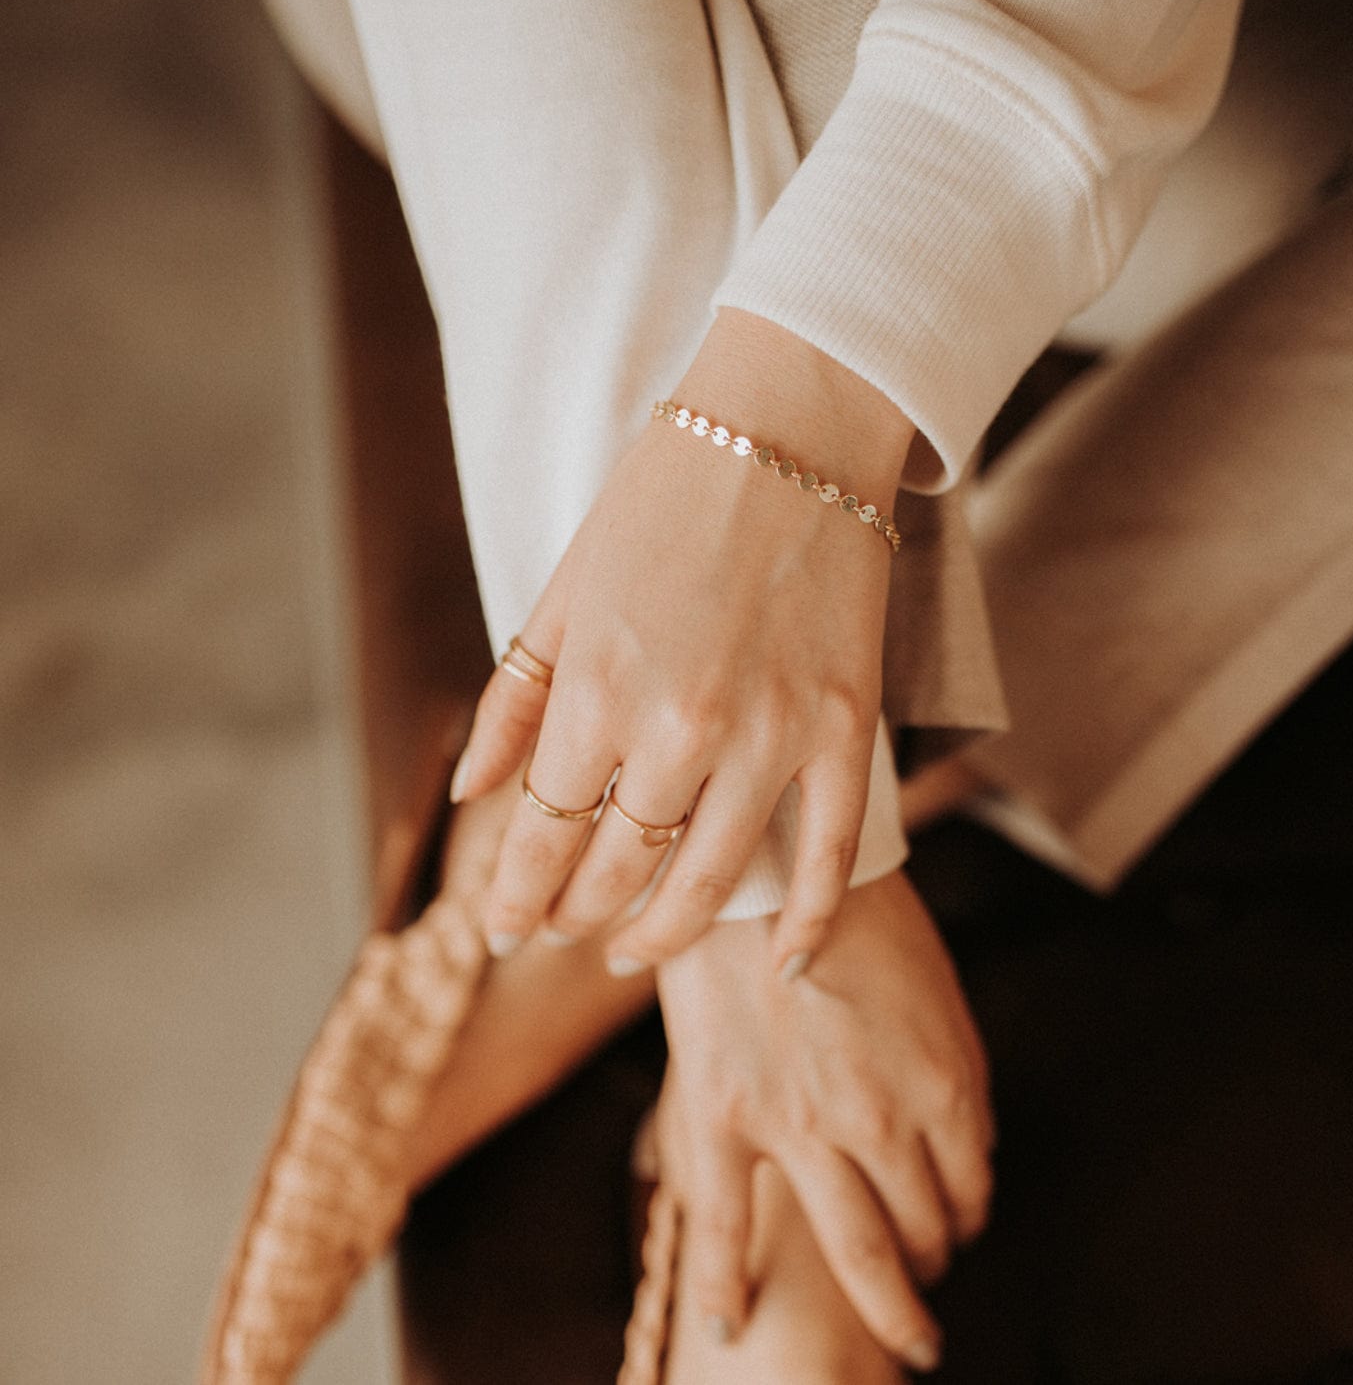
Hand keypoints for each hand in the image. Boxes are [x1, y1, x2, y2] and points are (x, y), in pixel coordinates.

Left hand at [449, 308, 916, 973]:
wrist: (790, 427)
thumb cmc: (662, 497)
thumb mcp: (563, 588)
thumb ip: (513, 700)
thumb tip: (471, 794)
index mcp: (597, 687)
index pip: (542, 833)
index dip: (514, 894)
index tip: (500, 930)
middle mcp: (680, 727)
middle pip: (617, 869)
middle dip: (574, 915)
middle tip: (560, 931)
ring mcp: (773, 734)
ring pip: (711, 882)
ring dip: (661, 933)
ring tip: (632, 950)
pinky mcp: (844, 728)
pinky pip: (827, 853)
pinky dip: (805, 919)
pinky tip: (780, 962)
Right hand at [654, 871, 994, 1368]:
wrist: (768, 862)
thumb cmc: (859, 915)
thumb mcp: (939, 990)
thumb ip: (959, 1075)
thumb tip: (969, 1150)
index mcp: (943, 1085)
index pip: (971, 1189)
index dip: (966, 1217)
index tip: (955, 1228)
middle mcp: (880, 1121)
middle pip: (922, 1230)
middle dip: (931, 1265)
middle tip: (926, 1284)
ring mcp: (800, 1126)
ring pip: (858, 1253)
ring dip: (886, 1305)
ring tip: (894, 1334)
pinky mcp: (724, 1115)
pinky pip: (724, 1224)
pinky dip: (724, 1287)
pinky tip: (729, 1324)